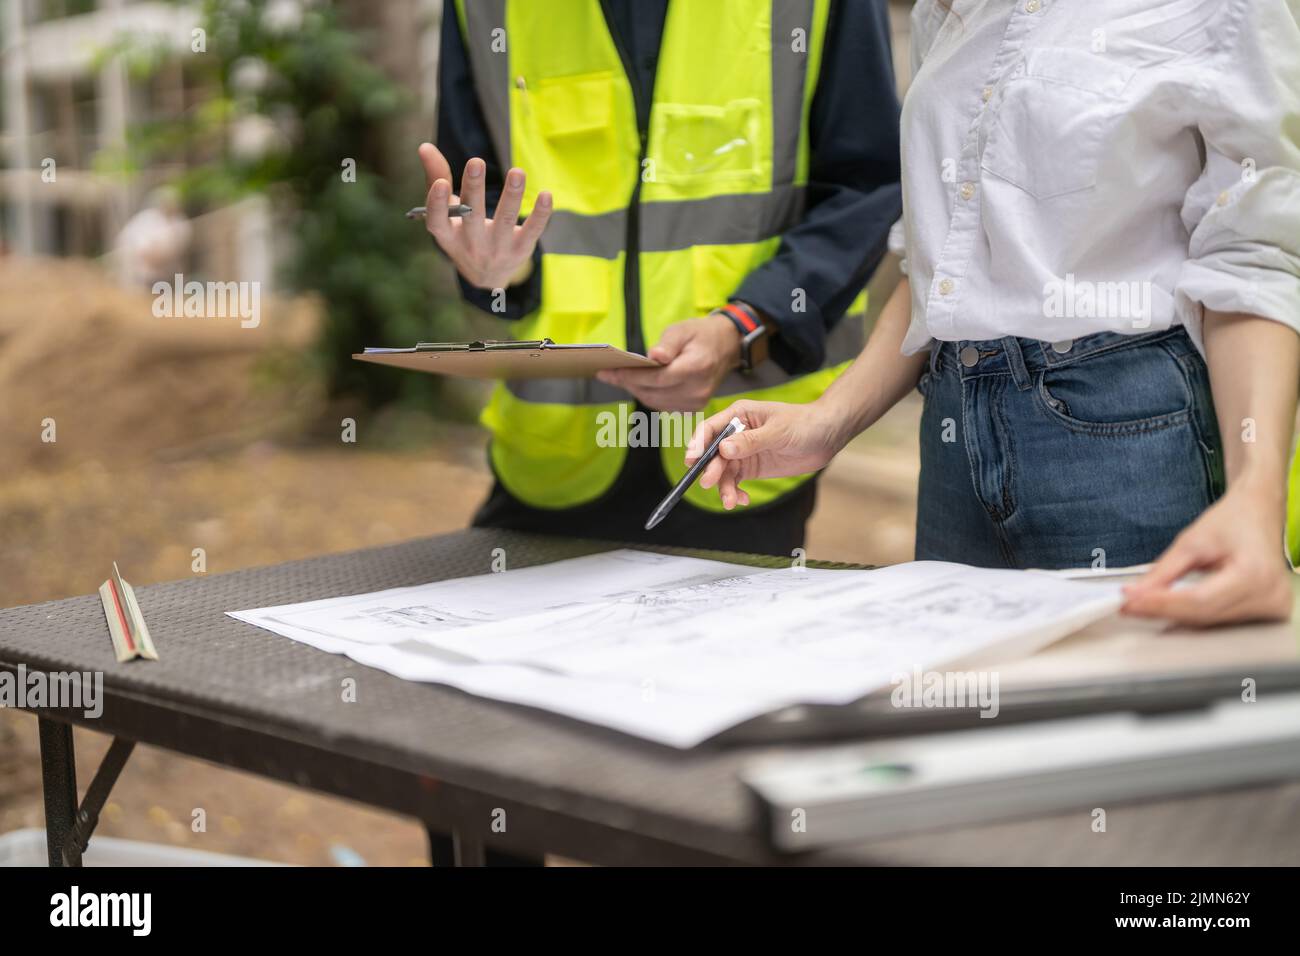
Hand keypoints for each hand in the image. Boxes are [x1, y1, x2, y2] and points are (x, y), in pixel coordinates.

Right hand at [418, 142, 552, 289]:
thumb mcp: (447, 213)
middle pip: (472, 216)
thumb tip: (424, 146)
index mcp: (448, 235)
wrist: (487, 276)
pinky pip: (532, 230)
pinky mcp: (521, 249)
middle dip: (474, 188)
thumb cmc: (462, 233)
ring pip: (505, 220)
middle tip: (476, 161)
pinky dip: (540, 214)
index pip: (438, 222)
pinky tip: (546, 194)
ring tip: (517, 172)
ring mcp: (497, 249)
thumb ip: (436, 178)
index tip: (441, 183)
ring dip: (511, 196)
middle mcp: (471, 244)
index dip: (437, 204)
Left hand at [595, 315, 740, 411]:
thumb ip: (667, 344)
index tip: (607, 372)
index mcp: (697, 367)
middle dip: (627, 383)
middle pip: (653, 392)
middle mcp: (698, 389)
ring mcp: (697, 402)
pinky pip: (663, 405)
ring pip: (655, 402)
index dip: (630, 376)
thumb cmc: (700, 335)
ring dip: (635, 390)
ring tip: (617, 378)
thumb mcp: (683, 329)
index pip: (657, 378)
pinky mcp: (693, 407)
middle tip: (606, 374)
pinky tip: (635, 384)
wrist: (726, 347)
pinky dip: (647, 395)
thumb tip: (654, 356)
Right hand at [686, 399, 847, 509]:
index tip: (692, 461)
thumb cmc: (804, 423)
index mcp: (739, 415)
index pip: (710, 429)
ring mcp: (743, 452)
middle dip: (711, 470)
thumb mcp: (778, 431)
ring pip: (723, 472)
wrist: (826, 435)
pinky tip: (742, 500)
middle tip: (712, 484)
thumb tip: (724, 449)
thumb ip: (751, 441)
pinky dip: (735, 492)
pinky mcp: (751, 467)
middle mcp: (736, 434)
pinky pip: (735, 481)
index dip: (697, 444)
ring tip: (731, 502)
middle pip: (713, 454)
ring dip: (724, 487)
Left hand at [1122, 481, 1293, 624]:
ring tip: (1142, 605)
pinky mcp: (1267, 613)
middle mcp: (1270, 596)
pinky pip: (1219, 620)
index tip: (1130, 602)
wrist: (1258, 513)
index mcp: (1255, 574)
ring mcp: (1273, 608)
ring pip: (1209, 622)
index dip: (1161, 603)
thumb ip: (1163, 572)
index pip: (1199, 600)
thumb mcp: (1192, 542)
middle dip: (1161, 610)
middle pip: (1203, 614)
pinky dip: (1191, 615)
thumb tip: (1135, 595)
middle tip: (1127, 605)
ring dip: (1173, 616)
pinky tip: (1168, 609)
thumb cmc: (1232, 521)